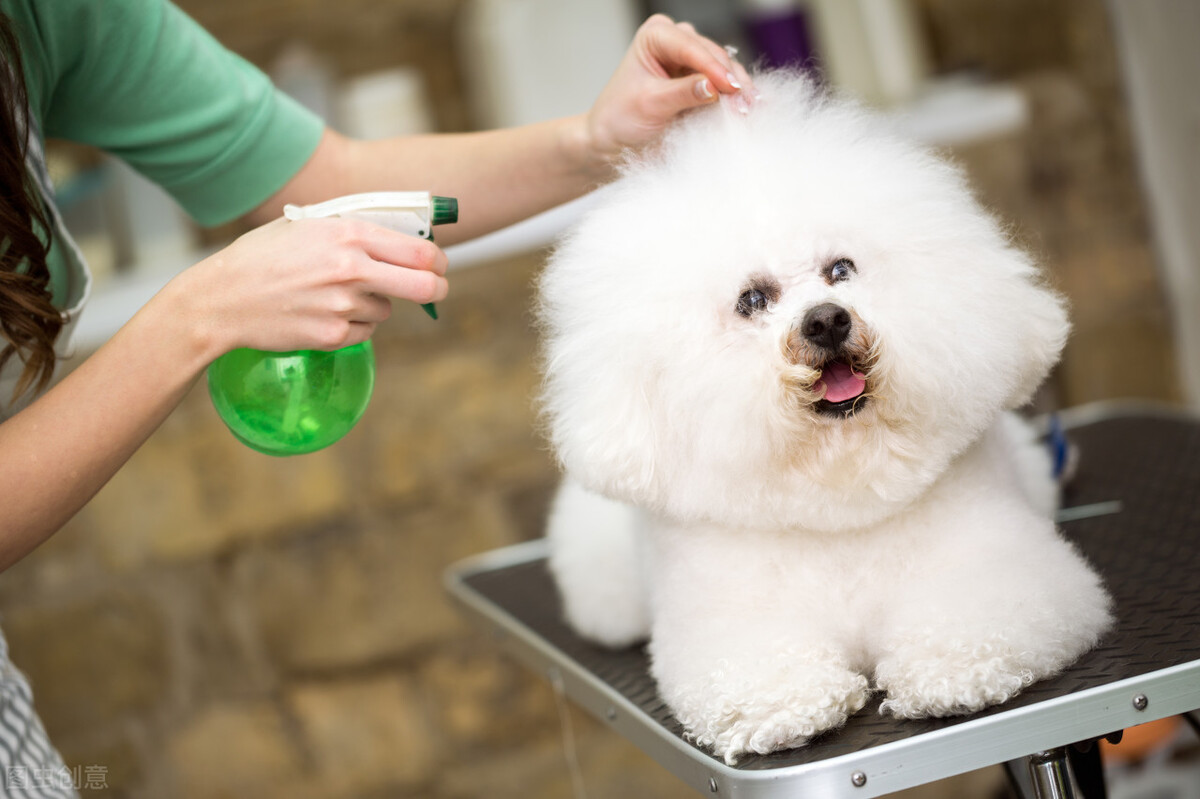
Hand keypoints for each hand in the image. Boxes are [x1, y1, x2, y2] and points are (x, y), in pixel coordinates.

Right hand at [176, 216, 448, 357]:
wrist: (220, 300)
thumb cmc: (261, 257)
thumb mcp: (305, 226)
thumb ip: (350, 230)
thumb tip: (397, 237)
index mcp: (348, 234)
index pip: (419, 250)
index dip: (438, 259)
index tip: (440, 264)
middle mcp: (351, 269)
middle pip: (424, 285)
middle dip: (438, 287)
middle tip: (438, 288)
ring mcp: (343, 305)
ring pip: (386, 311)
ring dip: (374, 306)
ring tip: (335, 296)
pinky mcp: (333, 336)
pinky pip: (364, 333)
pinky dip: (353, 326)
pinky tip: (323, 314)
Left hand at [585, 14, 755, 161]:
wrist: (615, 140)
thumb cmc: (621, 117)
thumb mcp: (650, 105)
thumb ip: (682, 93)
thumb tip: (714, 88)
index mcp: (657, 35)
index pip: (690, 47)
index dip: (713, 68)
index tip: (732, 88)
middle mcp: (677, 41)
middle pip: (713, 56)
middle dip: (730, 81)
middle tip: (745, 106)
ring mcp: (692, 60)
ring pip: (725, 69)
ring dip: (738, 90)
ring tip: (749, 110)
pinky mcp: (702, 81)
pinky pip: (724, 86)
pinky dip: (735, 98)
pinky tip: (749, 109)